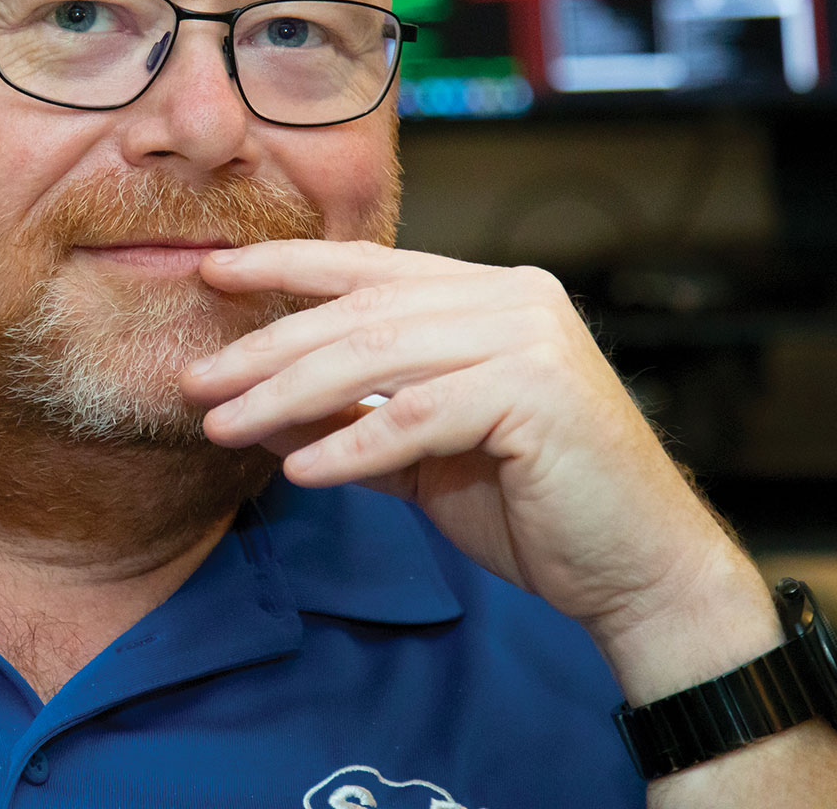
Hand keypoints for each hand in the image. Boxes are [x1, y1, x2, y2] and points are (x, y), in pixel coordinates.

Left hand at [184, 240, 756, 658]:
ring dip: (288, 396)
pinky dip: (351, 445)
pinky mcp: (536, 393)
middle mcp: (511, 299)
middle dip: (267, 348)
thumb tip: (256, 407)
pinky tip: (299, 470)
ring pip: (378, 357)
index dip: (285, 267)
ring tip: (223, 426)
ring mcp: (528, 339)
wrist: (639, 569)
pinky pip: (418, 417)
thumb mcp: (424, 452)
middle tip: (197, 380)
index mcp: (488, 294)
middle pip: (361, 314)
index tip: (212, 273)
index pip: (369, 267)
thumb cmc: (534, 505)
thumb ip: (353, 418)